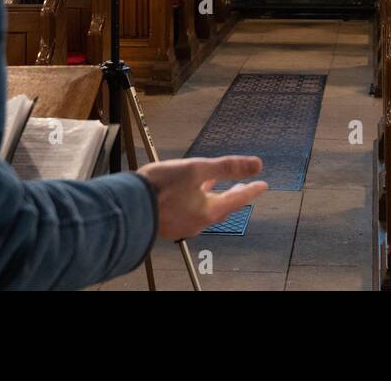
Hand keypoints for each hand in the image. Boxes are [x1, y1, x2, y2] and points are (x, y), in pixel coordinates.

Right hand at [138, 156, 267, 239]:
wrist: (127, 206)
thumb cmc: (160, 187)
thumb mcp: (197, 169)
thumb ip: (227, 167)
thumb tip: (257, 164)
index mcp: (208, 210)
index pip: (238, 199)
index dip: (252, 189)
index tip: (263, 185)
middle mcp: (198, 222)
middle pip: (222, 207)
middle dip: (234, 196)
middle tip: (245, 188)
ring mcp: (182, 225)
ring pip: (205, 209)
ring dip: (214, 197)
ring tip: (216, 186)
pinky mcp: (167, 224)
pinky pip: (189, 211)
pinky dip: (197, 200)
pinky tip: (190, 191)